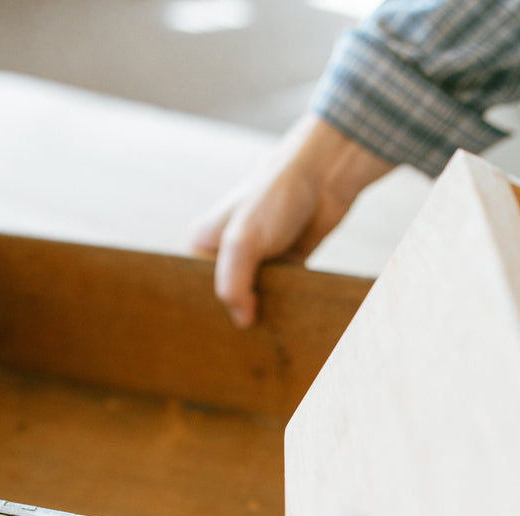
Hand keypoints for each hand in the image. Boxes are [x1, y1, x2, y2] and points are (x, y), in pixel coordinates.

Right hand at [191, 114, 393, 326]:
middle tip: (246, 333)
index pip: (196, 290)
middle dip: (236, 313)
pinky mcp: (283, 267)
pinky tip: (288, 318)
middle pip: (226, 298)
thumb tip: (242, 322)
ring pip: (254, 301)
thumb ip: (233, 284)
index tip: (219, 330)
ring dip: (263, 311)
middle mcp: (226, 255)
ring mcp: (256, 262)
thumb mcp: (242, 242)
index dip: (208, 310)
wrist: (324, 178)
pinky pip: (279, 296)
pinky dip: (284, 304)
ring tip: (267, 331)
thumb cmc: (275, 197)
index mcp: (203, 245)